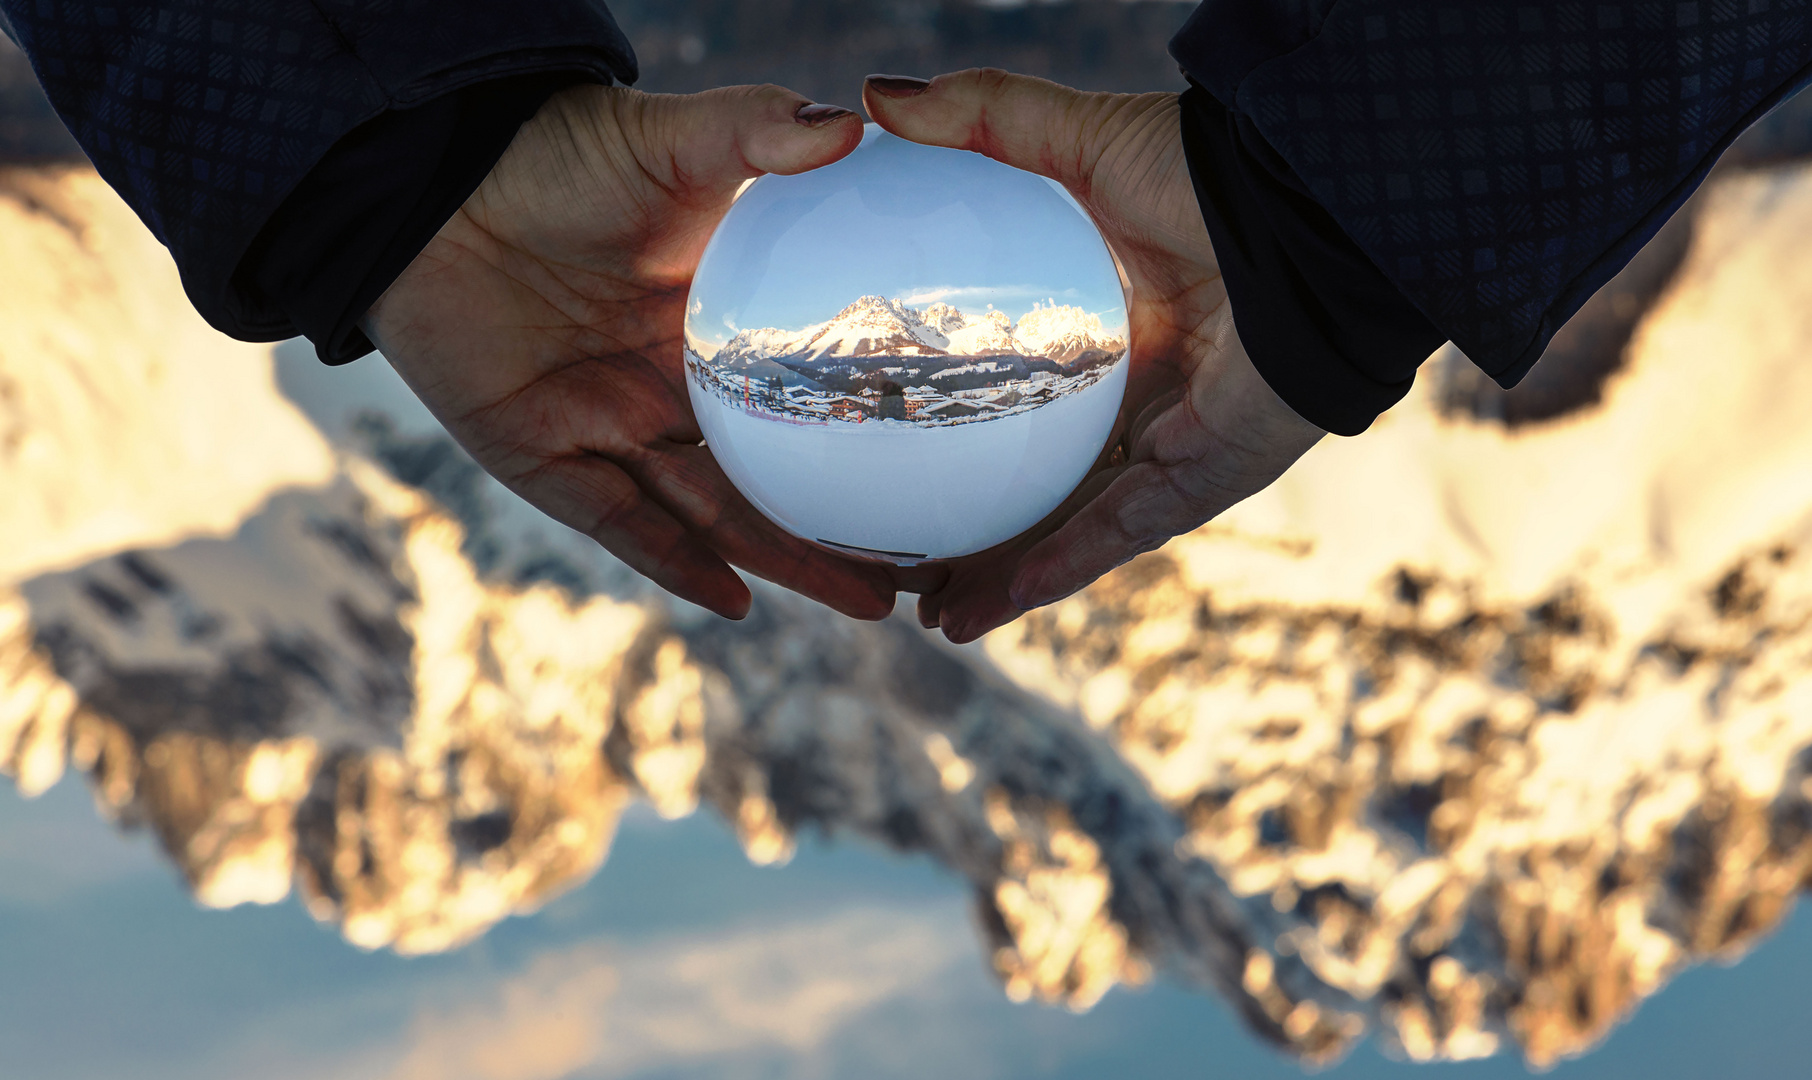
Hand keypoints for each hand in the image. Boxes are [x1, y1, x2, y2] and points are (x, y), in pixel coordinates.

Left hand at [363, 85, 896, 620]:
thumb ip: (754, 132)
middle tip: (924, 578)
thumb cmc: (555, 155)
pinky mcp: (542, 458)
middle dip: (845, 534)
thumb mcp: (669, 141)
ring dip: (787, 561)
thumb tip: (849, 125)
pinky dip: (678, 563)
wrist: (432, 183)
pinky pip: (622, 523)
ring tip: (870, 605)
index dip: (869, 442)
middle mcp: (670, 391)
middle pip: (773, 481)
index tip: (942, 473)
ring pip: (714, 514)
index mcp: (714, 330)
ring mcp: (610, 430)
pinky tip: (740, 603)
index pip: (809, 402)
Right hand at [863, 71, 1326, 642]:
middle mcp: (1138, 393)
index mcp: (1107, 327)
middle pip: (1036, 475)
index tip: (879, 448)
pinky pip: (1115, 537)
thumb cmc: (1204, 173)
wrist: (1302, 217)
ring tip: (926, 613)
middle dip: (970, 524)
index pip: (1014, 391)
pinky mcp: (1206, 479)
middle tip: (894, 555)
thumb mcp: (1076, 139)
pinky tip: (985, 606)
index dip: (949, 424)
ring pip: (1070, 528)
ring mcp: (1173, 443)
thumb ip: (984, 116)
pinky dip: (1052, 572)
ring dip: (1000, 576)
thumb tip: (876, 97)